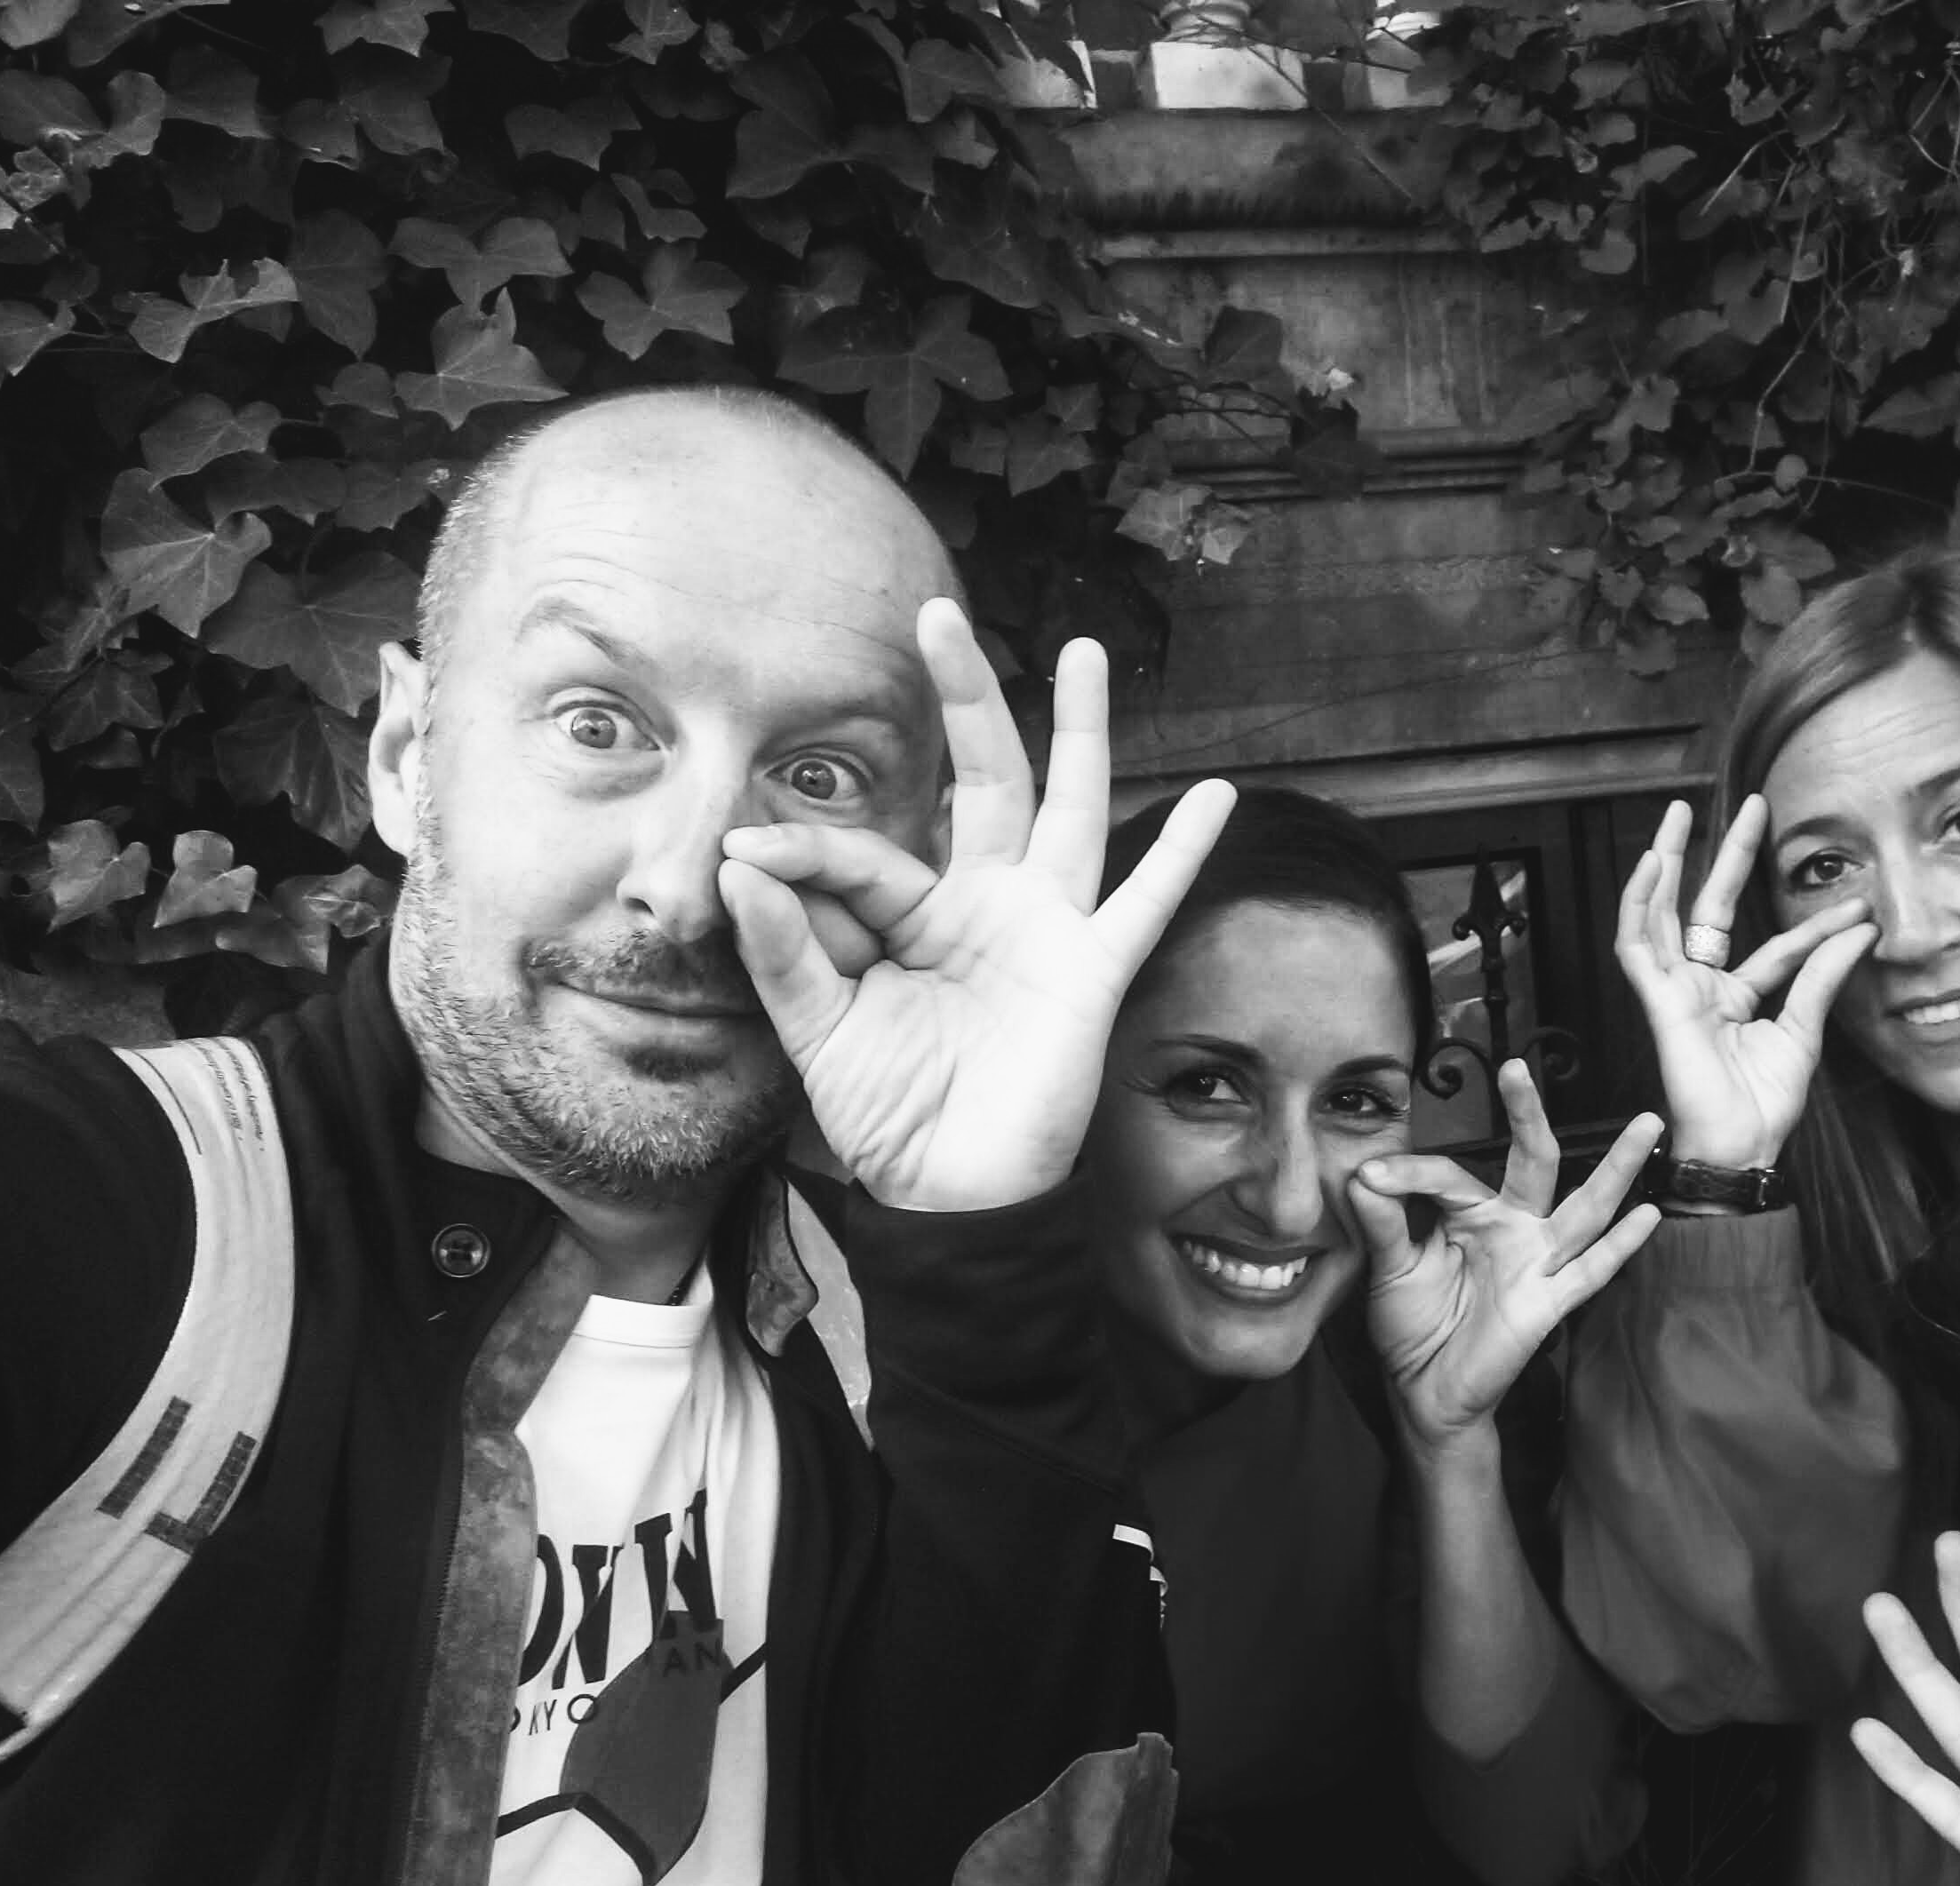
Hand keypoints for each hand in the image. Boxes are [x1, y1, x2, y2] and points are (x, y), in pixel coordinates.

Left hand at [719, 598, 1232, 1211]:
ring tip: (1085, 652)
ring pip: (1064, 810)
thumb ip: (787, 951)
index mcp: (914, 918)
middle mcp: (985, 906)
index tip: (743, 857)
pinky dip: (1181, 852)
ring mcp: (1043, 931)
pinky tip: (1216, 795)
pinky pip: (1143, 904)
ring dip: (1077, 730)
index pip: (864, 857)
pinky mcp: (1088, 972)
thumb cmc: (887, 1116)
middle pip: (981, 780)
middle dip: (962, 698)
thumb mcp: (817, 1031)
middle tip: (935, 613)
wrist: (947, 1197)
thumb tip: (743, 865)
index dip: (803, 854)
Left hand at [1351, 1064, 1662, 1453]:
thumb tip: (1361, 1173)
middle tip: (1517, 1067)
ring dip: (1616, 1168)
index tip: (1370, 1179)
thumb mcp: (1390, 1268)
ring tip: (1647, 1124)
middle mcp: (1513, 1227)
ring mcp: (1537, 1263)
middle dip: (1528, 1115)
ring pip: (1583, 1208)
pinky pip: (1589, 1272)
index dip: (1409, 1174)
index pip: (1449, 1175)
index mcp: (1472, 1214)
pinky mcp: (1549, 1302)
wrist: (1425, 1391)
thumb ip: (1381, 1222)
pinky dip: (1619, 1247)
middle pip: (1533, 1161)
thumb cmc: (1413, 1325)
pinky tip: (1646, 1217)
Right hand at [1613, 797, 1875, 1169]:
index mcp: (1735, 1000)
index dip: (1814, 927)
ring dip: (1666, 863)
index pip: (1775, 947)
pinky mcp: (1657, 1002)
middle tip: (1748, 807)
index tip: (1855, 907)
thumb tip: (1860, 929)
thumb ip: (1822, 976)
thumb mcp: (1804, 1031)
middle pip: (1707, 909)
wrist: (1740, 1146)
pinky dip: (1638, 904)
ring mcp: (1675, 993)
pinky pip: (1636, 945)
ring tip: (1676, 814)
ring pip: (1662, 914)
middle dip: (1723, 855)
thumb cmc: (1764, 1107)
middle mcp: (1701, 989)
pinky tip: (1649, 865)